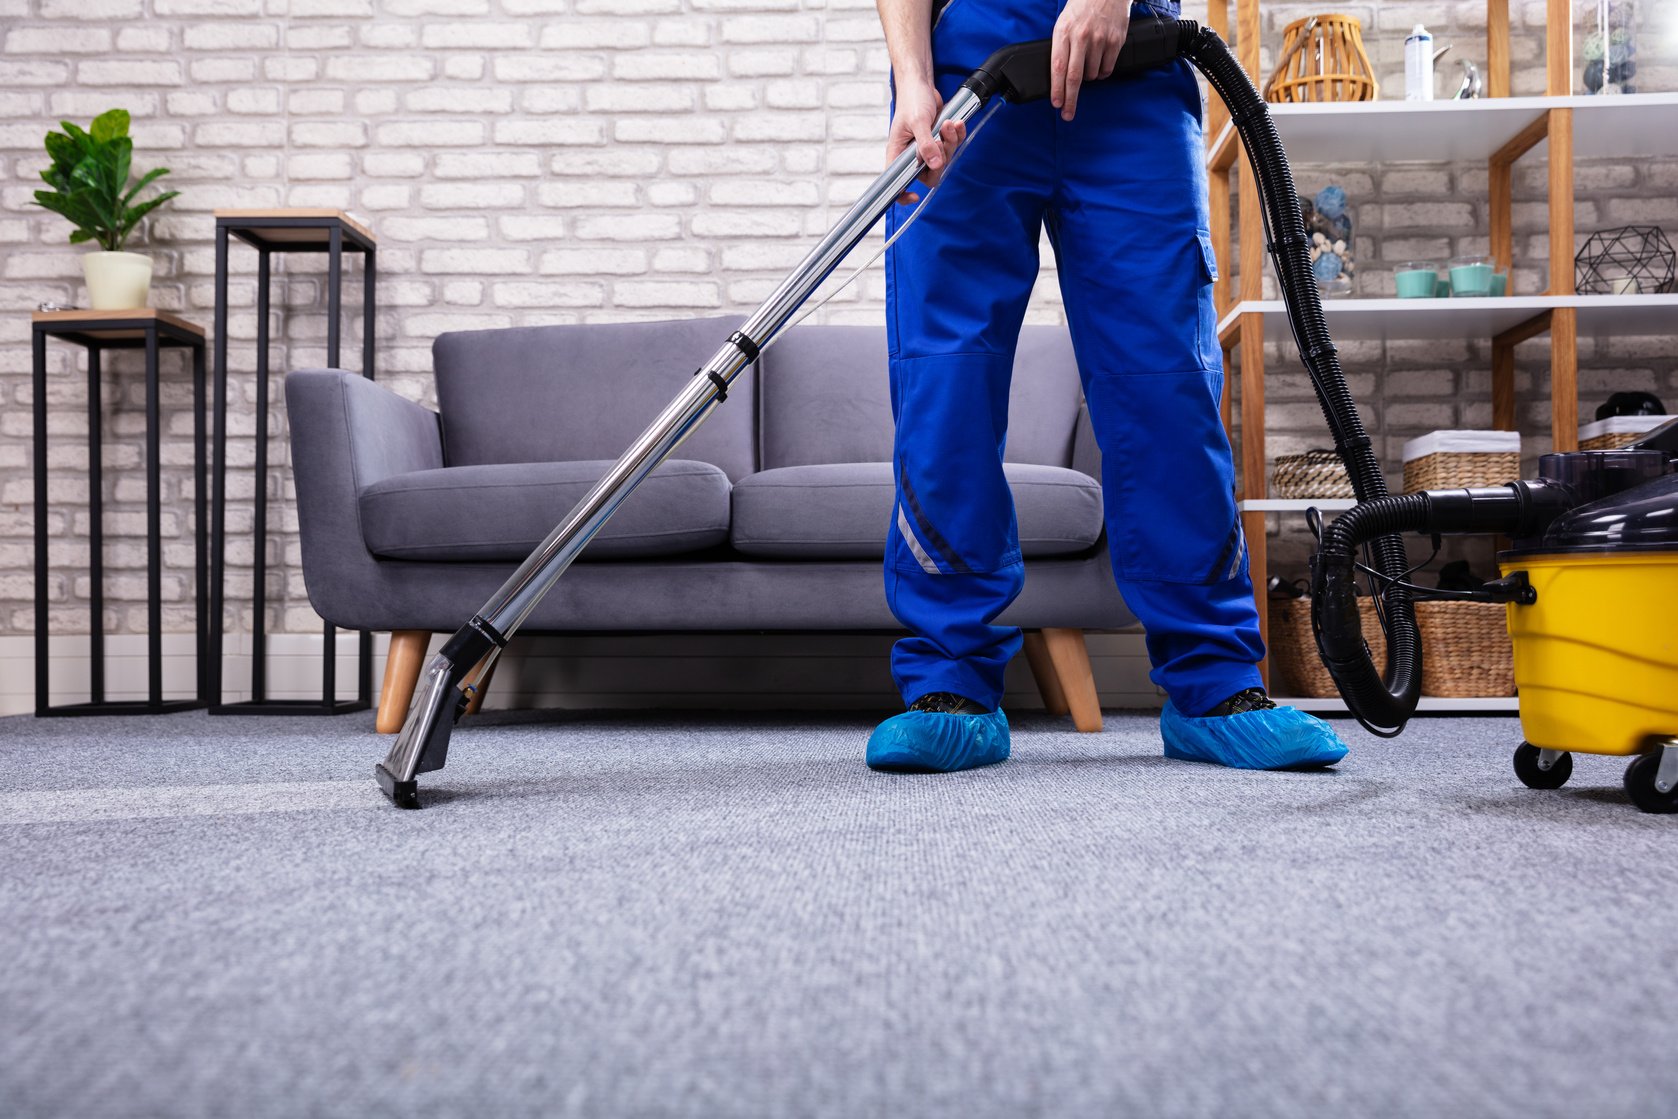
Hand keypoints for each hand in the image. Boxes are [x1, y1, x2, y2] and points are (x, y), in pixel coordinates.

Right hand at [885, 80, 966, 203]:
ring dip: (950, 142)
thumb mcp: (918, 122)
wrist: (921, 85)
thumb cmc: (911, 101)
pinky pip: (952, 146)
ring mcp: (926, 148)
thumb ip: (925, 144)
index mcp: (898, 153)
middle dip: (940, 160)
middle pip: (928, 175)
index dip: (903, 194)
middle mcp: (911, 154)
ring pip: (943, 160)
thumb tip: (934, 164)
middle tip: (939, 142)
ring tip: (948, 124)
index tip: (914, 196)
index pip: (897, 181)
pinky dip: (957, 135)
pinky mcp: (939, 140)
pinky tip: (956, 123)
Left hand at [1051, 0, 1131, 120]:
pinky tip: (1099, 64)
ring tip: (1088, 63)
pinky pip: (1107, 69)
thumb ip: (1060, 47)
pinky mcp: (1115, 41)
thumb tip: (1058, 77)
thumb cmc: (1082, 7)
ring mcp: (1100, 39)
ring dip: (1088, 78)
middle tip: (1067, 114)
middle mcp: (1082, 37)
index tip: (1056, 104)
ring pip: (1092, 75)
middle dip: (1070, 100)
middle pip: (1074, 77)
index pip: (1058, 68)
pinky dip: (1102, 73)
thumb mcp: (1064, 23)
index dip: (1057, 89)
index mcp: (1064, 32)